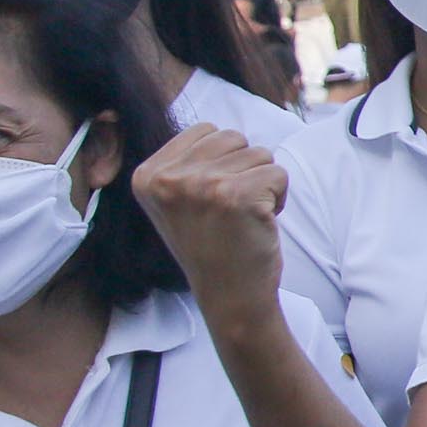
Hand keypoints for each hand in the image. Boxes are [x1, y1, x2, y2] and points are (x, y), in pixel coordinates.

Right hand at [128, 127, 287, 323]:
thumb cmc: (212, 246)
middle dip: (244, 169)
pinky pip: (278, 172)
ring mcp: (201, 185)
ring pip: (259, 153)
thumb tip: (217, 129)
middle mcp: (168, 178)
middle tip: (231, 210)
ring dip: (262, 183)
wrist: (229, 297)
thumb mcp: (177, 201)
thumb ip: (188, 163)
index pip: (205, 130)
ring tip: (244, 217)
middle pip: (233, 137)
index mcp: (147, 175)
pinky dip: (279, 196)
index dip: (223, 161)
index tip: (212, 200)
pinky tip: (260, 223)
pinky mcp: (236, 195)